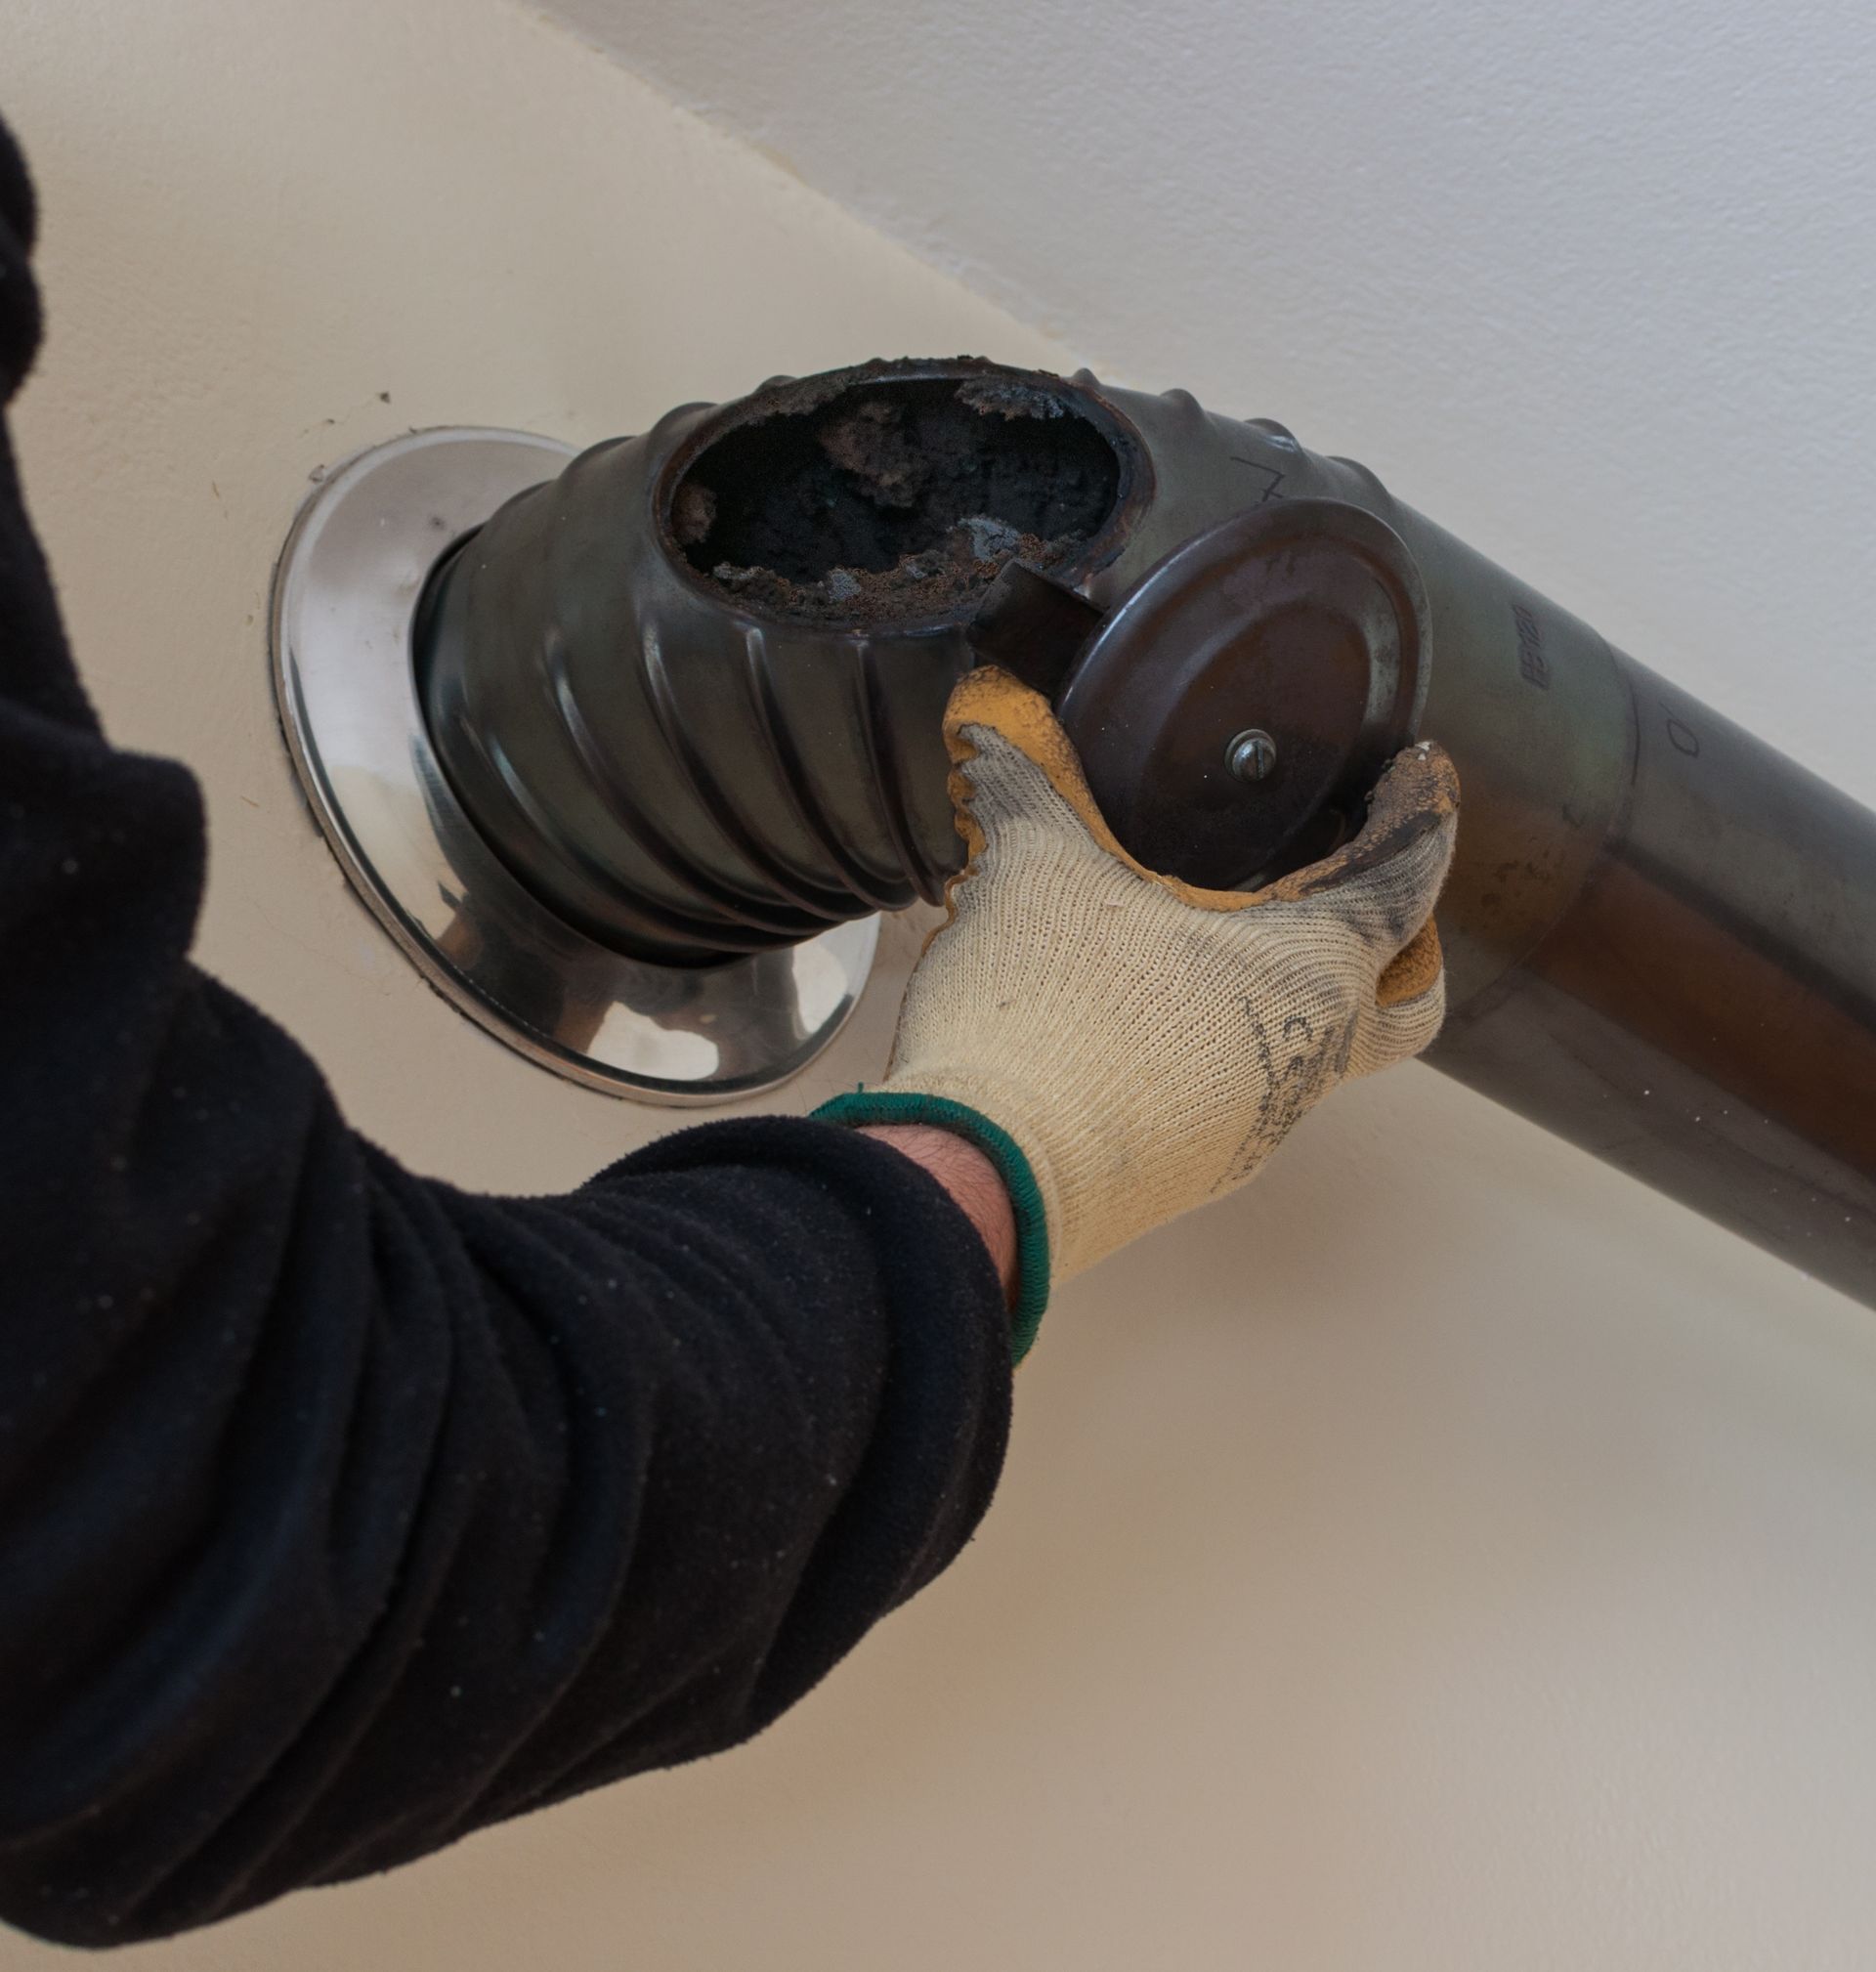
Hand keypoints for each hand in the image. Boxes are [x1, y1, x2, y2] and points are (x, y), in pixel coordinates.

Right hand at [819, 667, 1458, 1356]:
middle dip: (1405, 942)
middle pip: (1407, 1004)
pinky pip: (1248, 1093)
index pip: (1406, 882)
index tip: (1422, 773)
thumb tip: (988, 714)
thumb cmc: (1042, 1023)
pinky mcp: (1193, 1171)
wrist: (981, 1184)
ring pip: (1323, 1055)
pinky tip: (1157, 1005)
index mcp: (1306, 974)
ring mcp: (1254, 1131)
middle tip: (1358, 884)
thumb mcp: (1032, 872)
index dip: (1423, 813)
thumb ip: (1025, 779)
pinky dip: (1233, 1038)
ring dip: (1301, 991)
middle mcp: (1307, 1062)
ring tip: (1231, 931)